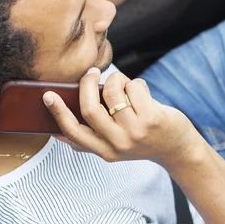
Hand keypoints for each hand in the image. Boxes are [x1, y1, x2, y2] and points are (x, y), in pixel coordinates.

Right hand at [43, 68, 202, 166]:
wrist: (176, 149)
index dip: (58, 113)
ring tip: (125, 84)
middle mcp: (117, 144)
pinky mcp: (152, 119)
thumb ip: (91, 139)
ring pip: (113, 92)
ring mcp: (135, 132)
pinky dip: (136, 83)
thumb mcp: (115, 146)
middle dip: (88, 83)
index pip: (74, 132)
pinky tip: (142, 92)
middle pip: (90, 108)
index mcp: (103, 151)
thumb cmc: (142, 139)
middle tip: (92, 73)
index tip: (48, 95)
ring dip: (118, 80)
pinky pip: (134, 87)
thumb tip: (58, 133)